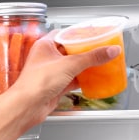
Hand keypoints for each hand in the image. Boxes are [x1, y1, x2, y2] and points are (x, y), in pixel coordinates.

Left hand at [3, 36, 121, 123]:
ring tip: (100, 62)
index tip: (93, 34)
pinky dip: (82, 79)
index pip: (65, 34)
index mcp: (45, 45)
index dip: (79, 33)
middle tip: (99, 48)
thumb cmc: (37, 82)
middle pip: (70, 50)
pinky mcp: (55, 86)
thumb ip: (92, 57)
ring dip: (85, 65)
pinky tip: (92, 79)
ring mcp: (51, 72)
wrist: (28, 106)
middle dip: (85, 50)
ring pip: (72, 65)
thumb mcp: (69, 64)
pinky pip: (72, 79)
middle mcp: (47, 57)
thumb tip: (110, 50)